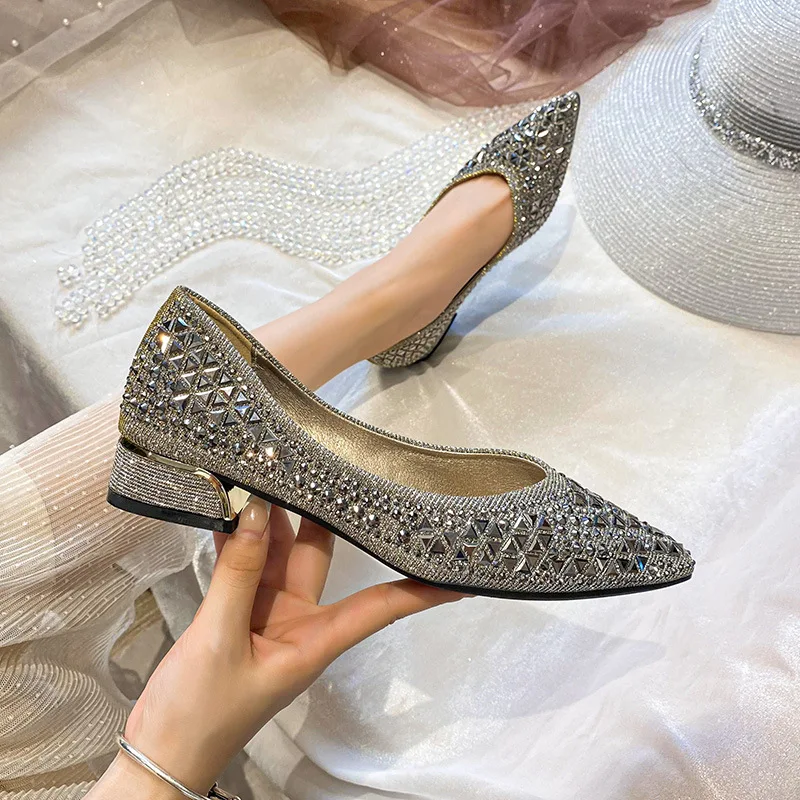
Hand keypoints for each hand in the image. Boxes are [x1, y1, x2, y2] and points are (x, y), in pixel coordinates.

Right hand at [94, 498, 463, 797]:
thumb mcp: (220, 640)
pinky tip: (226, 507)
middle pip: (318, 557)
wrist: (160, 752)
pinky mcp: (237, 611)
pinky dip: (236, 541)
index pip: (381, 606)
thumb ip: (238, 574)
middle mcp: (299, 622)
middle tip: (317, 462)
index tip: (459, 571)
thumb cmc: (200, 716)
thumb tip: (254, 514)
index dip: (421, 589)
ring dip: (267, 520)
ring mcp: (267, 614)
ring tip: (263, 470)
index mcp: (315, 640)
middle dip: (317, 512)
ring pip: (277, 554)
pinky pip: (244, 566)